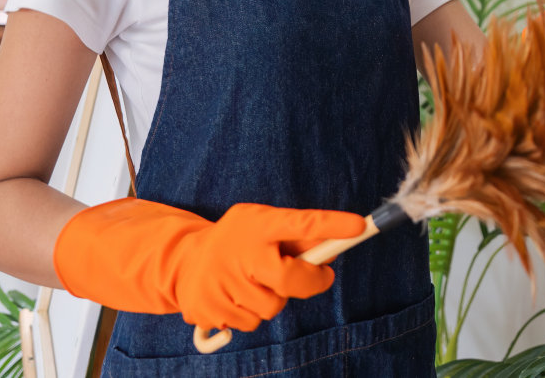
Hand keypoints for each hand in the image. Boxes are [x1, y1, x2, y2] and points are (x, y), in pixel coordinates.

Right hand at [53, 198, 364, 330]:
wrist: (184, 261)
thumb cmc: (238, 239)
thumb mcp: (265, 224)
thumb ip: (300, 235)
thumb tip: (339, 244)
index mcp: (257, 224)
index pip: (301, 222)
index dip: (332, 225)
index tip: (360, 225)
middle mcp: (240, 252)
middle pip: (292, 279)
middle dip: (311, 281)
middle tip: (320, 275)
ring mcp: (222, 282)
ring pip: (273, 306)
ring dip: (275, 297)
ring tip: (257, 280)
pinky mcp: (210, 308)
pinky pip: (251, 322)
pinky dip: (252, 312)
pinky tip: (240, 294)